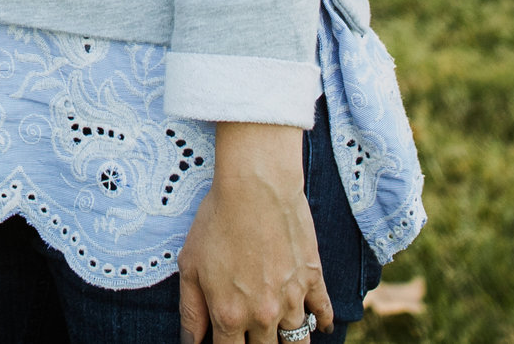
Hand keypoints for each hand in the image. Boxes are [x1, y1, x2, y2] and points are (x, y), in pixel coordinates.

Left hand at [178, 124, 331, 343]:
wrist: (255, 186)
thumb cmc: (217, 220)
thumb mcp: (190, 266)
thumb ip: (191, 311)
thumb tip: (191, 343)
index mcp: (229, 315)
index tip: (227, 343)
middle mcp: (263, 315)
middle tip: (252, 336)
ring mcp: (292, 299)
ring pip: (297, 342)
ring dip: (287, 343)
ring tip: (278, 337)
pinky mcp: (313, 279)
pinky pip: (323, 313)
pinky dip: (321, 324)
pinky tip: (318, 327)